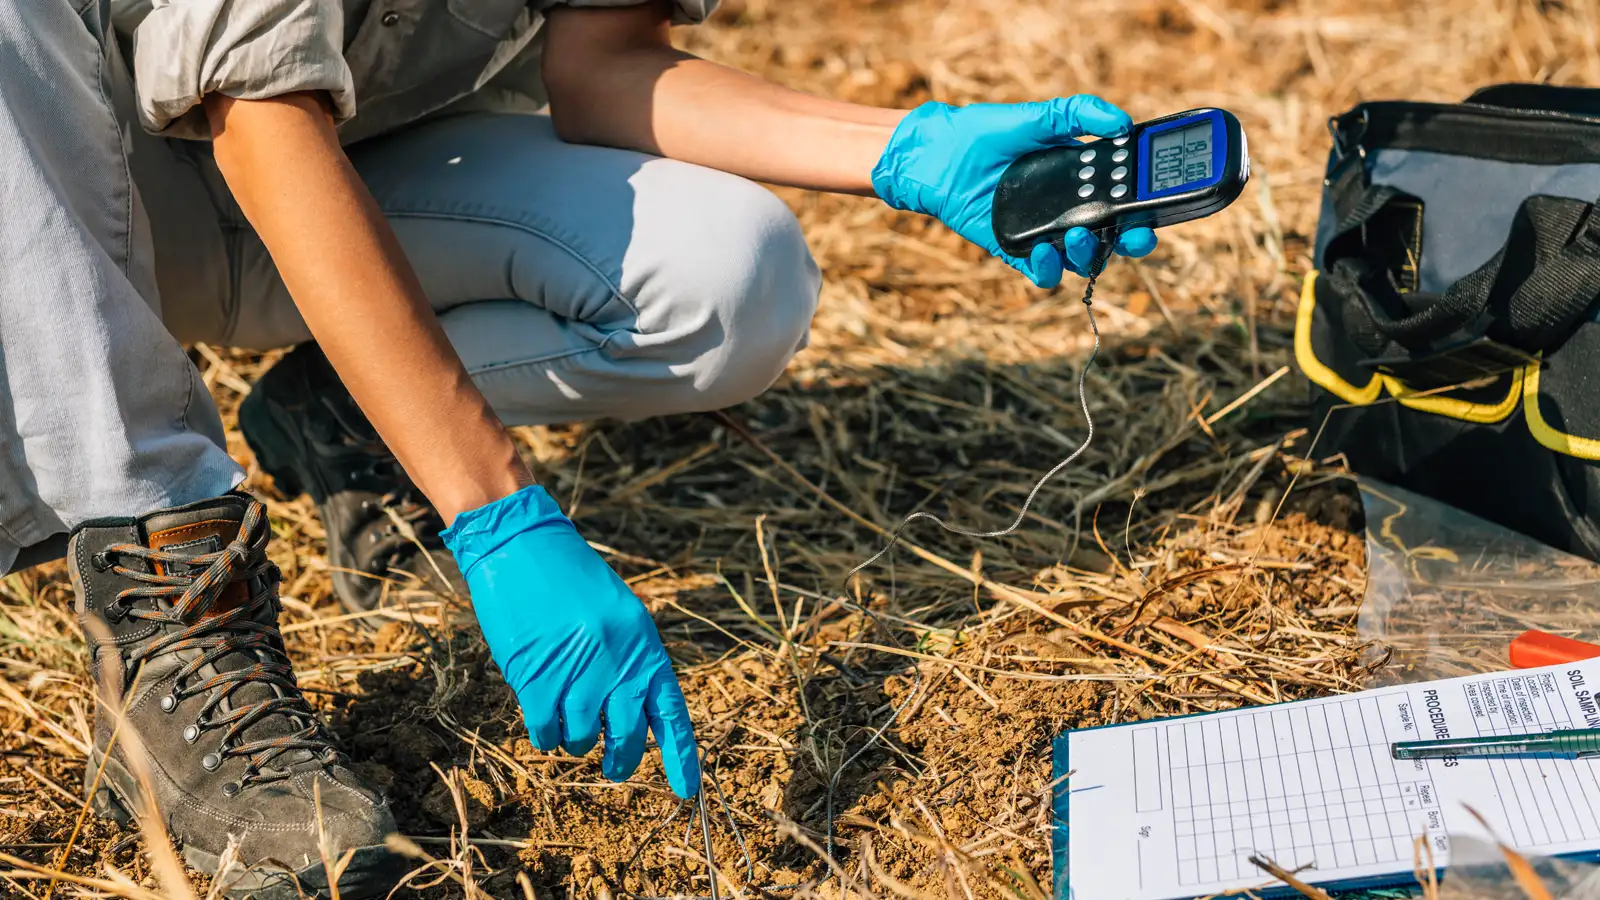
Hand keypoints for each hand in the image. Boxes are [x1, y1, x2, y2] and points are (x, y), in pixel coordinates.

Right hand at [442, 486, 700, 797]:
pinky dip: (545, 734)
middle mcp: (617, 663)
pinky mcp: (538, 679)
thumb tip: (634, 714)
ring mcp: (577, 673)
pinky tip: (543, 719)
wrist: (523, 547)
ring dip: (574, 740)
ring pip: (582, 739)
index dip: (680, 756)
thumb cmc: (570, 579)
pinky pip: (546, 732)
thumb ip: (631, 660)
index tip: (687, 790)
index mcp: (644, 645)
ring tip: (566, 718)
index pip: (671, 713)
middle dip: (620, 760)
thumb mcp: (618, 614)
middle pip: (627, 736)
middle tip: (613, 768)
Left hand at [871, 96, 1157, 287]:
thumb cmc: (987, 133)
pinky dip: (1048, 270)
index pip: (1126, 199)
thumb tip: (1120, 121)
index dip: (1146, 207)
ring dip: (1089, 254)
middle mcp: (1068, 209)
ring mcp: (1044, 232)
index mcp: (1082, 179)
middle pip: (1113, 236)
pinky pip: (1041, 272)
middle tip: (1135, 234)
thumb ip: (1077, 113)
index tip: (1159, 205)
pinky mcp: (1015, 249)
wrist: (939, 154)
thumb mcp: (1036, 116)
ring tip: (1079, 236)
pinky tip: (1046, 254)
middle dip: (1131, 240)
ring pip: (1080, 259)